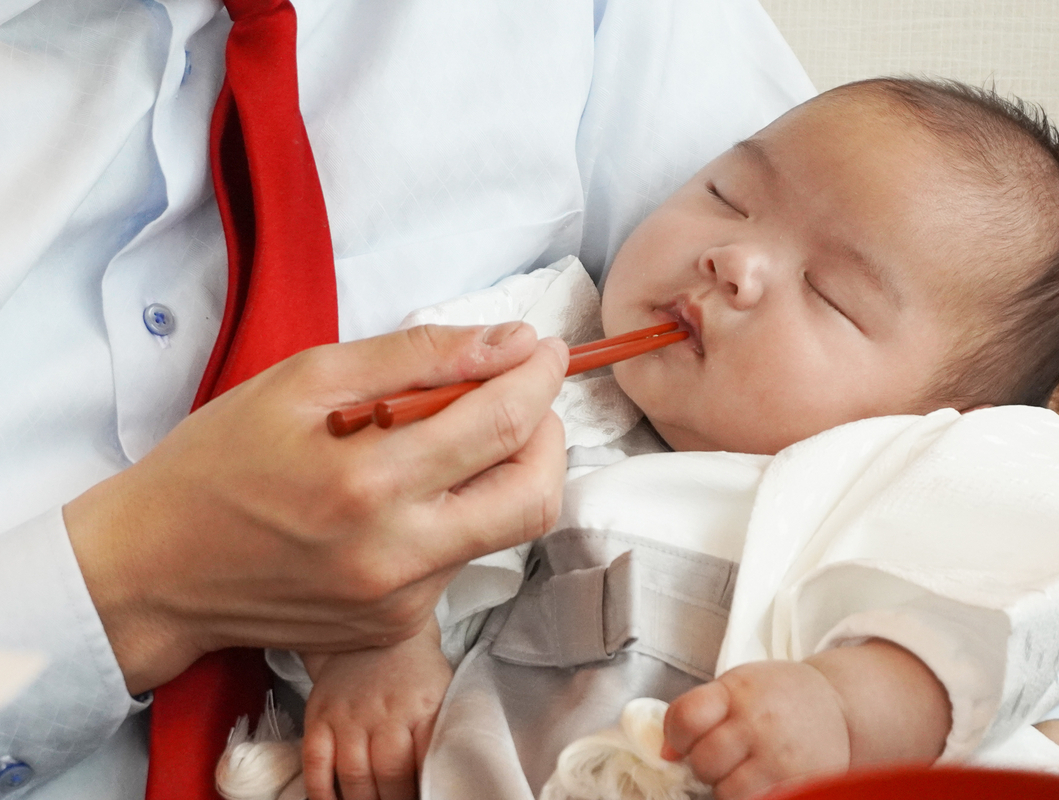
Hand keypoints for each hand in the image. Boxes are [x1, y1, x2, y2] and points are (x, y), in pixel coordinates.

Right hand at [64, 322, 567, 693]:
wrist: (156, 570)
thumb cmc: (219, 461)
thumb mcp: (304, 380)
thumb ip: (416, 357)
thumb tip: (509, 342)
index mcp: (370, 482)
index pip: (503, 423)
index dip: (539, 377)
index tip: (544, 350)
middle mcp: (397, 555)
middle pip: (535, 495)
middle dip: (548, 434)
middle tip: (521, 397)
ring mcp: (401, 601)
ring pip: (506, 530)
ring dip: (508, 472)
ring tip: (460, 435)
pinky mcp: (395, 627)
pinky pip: (461, 561)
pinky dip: (460, 513)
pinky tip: (413, 491)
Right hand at [301, 617, 450, 799]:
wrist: (378, 635)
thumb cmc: (416, 674)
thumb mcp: (441, 696)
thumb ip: (438, 734)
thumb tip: (443, 777)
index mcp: (423, 708)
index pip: (425, 762)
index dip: (423, 789)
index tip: (423, 798)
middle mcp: (385, 712)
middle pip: (389, 774)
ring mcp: (349, 715)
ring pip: (354, 775)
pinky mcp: (319, 716)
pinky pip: (315, 763)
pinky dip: (321, 793)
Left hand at [662, 661, 850, 799]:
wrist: (838, 706)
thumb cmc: (778, 695)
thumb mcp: (737, 686)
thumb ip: (698, 711)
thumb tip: (666, 753)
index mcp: (738, 692)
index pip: (686, 718)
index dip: (676, 735)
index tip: (683, 740)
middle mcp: (759, 723)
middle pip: (704, 761)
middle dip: (704, 764)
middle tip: (721, 756)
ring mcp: (780, 758)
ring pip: (726, 792)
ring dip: (726, 787)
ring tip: (743, 769)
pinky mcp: (798, 785)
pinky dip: (751, 796)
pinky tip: (760, 781)